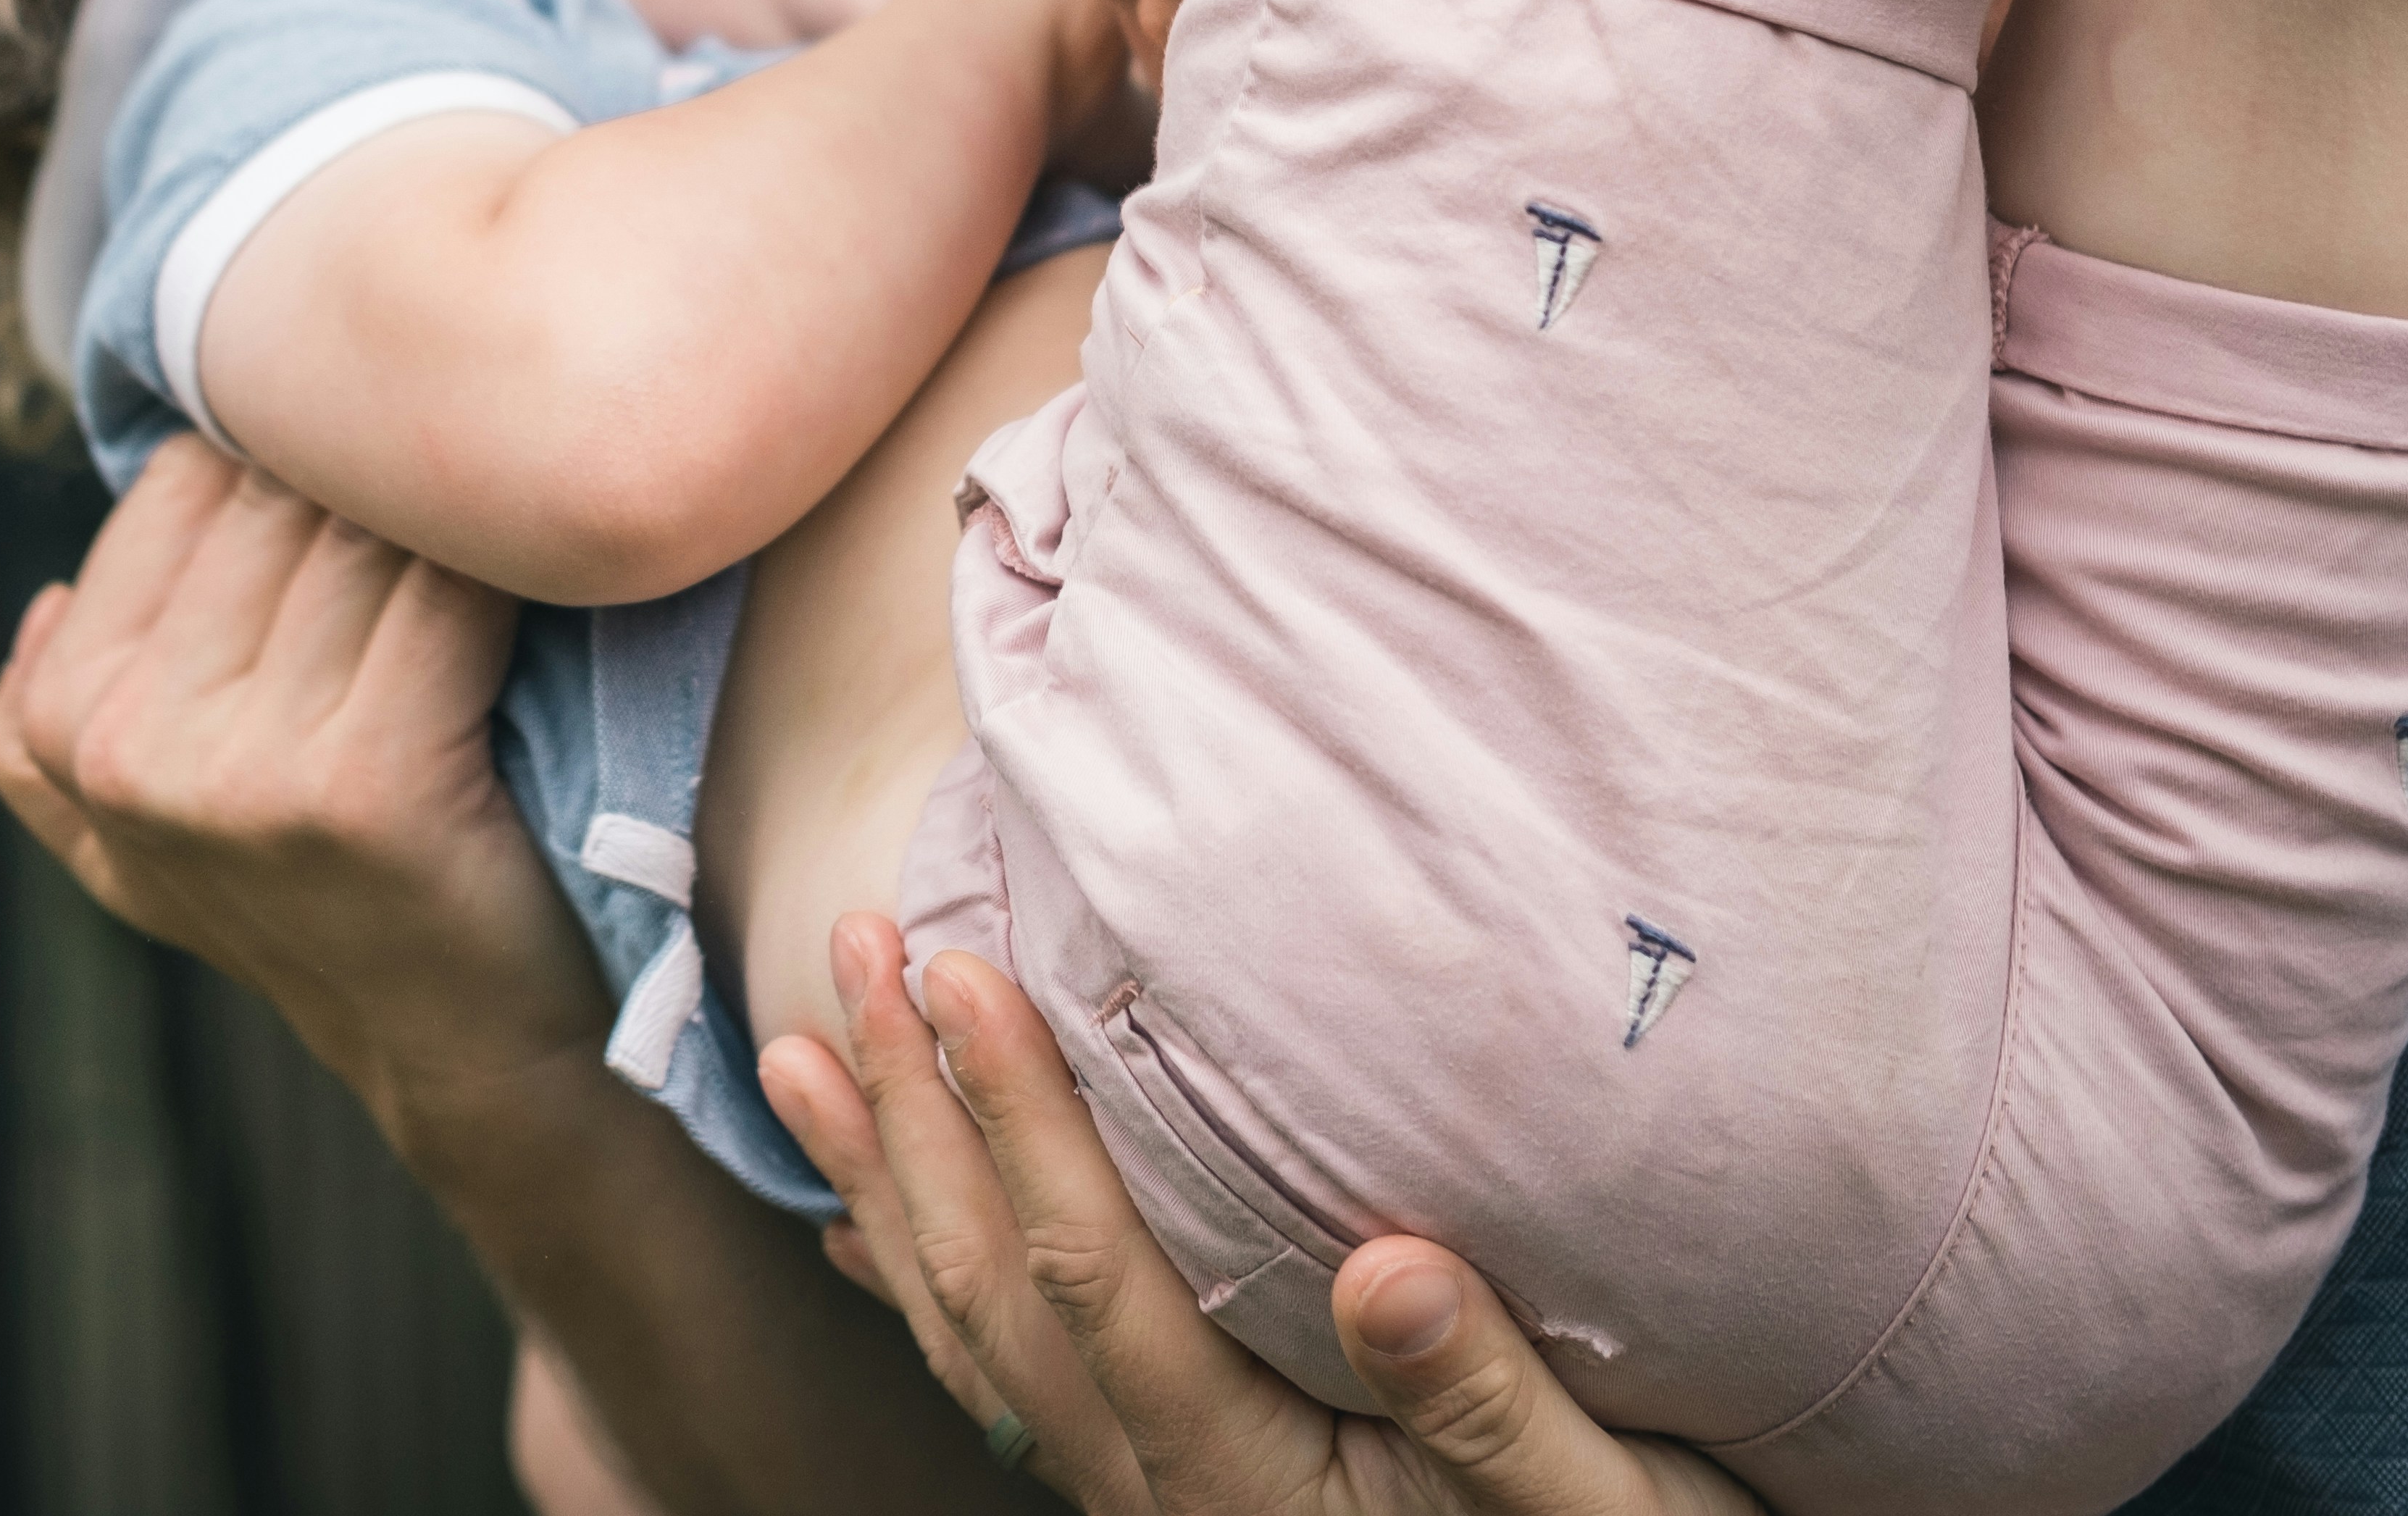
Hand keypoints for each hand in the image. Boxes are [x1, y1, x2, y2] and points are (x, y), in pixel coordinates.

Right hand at [0, 437, 605, 1129]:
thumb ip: (58, 729)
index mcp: (60, 725)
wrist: (459, 1043)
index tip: (372, 514)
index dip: (295, 470)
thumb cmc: (321, 898)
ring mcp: (238, 770)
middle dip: (374, 486)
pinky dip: (515, 570)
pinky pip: (450, 592)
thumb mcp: (138, 841)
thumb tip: (49, 597)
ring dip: (451, 517)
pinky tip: (548, 590)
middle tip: (460, 513)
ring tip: (507, 543)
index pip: (183, 480)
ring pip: (362, 530)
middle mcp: (125, 746)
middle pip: (273, 494)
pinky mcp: (365, 784)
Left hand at [762, 917, 1759, 1515]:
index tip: (959, 971)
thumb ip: (1488, 1398)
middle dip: (917, 1111)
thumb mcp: (1603, 1499)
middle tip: (856, 946)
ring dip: (884, 1180)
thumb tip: (1387, 1270)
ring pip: (971, 1328)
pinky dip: (918, 1286)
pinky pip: (999, 1379)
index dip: (1021, 1118)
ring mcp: (1146, 1497)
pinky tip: (864, 1227)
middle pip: (998, 1285)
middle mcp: (1164, 1495)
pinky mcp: (1160, 1487)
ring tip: (804, 1048)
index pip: (1094, 1274)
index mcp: (1244, 1482)